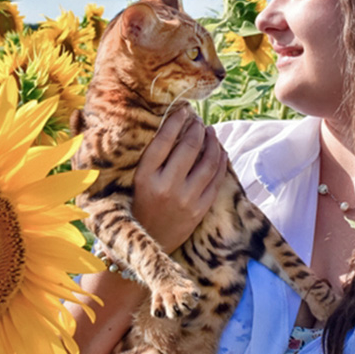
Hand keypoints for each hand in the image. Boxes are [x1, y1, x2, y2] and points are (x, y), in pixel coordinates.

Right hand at [133, 107, 226, 251]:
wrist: (146, 243)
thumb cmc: (136, 205)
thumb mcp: (132, 181)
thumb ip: (145, 156)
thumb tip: (159, 123)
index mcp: (144, 177)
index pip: (163, 140)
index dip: (176, 121)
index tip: (182, 110)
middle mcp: (165, 187)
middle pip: (188, 148)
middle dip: (197, 128)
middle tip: (198, 120)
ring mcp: (185, 200)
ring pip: (208, 162)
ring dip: (212, 142)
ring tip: (210, 132)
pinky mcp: (199, 210)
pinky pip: (216, 180)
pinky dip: (221, 162)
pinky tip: (220, 151)